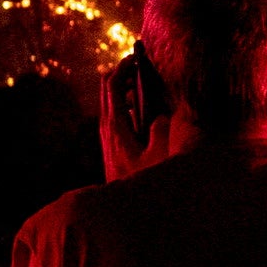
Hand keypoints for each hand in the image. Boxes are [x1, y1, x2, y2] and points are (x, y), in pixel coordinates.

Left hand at [96, 57, 166, 180]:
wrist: (119, 208)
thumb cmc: (140, 184)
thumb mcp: (158, 157)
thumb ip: (160, 130)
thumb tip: (161, 115)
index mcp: (115, 125)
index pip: (113, 85)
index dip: (124, 67)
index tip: (137, 58)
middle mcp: (106, 127)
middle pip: (105, 87)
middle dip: (121, 72)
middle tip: (140, 65)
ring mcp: (105, 135)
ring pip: (107, 99)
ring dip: (122, 87)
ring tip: (142, 82)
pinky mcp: (109, 143)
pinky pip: (112, 112)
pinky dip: (123, 102)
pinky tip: (139, 109)